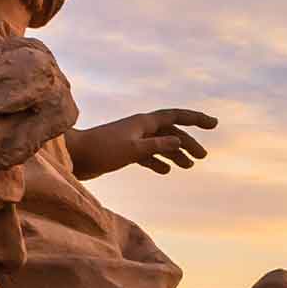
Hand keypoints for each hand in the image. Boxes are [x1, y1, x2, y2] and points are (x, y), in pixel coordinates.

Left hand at [69, 109, 216, 179]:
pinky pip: (148, 155)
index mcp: (143, 122)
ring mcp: (132, 139)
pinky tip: (166, 171)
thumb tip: (179, 141)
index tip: (214, 123)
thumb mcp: (131, 150)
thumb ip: (156, 146)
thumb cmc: (100, 151)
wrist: (72, 157)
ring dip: (176, 153)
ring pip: (160, 144)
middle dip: (189, 142)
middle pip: (171, 132)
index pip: (176, 116)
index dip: (196, 119)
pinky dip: (158, 161)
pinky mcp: (124, 152)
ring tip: (189, 167)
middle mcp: (140, 128)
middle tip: (203, 157)